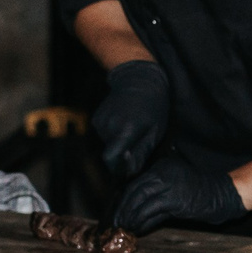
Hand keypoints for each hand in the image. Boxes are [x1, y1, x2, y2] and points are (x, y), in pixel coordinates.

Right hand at [92, 59, 170, 178]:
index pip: (111, 159)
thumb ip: (141, 154)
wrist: (139, 80)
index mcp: (125, 129)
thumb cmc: (154, 107)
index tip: (129, 163)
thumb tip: (128, 172)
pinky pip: (104, 135)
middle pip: (111, 153)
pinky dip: (113, 133)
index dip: (119, 166)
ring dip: (119, 142)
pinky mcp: (95, 119)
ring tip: (132, 127)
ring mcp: (100, 121)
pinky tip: (124, 121)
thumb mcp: (155, 132)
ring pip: (107, 144)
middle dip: (123, 153)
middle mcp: (108, 125)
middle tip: (138, 139)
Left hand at [114, 157, 244, 232]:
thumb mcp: (176, 188)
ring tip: (125, 228)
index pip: (136, 183)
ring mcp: (167, 184)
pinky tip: (138, 229)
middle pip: (134, 191)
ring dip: (130, 217)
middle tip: (116, 222)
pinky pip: (150, 212)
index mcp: (161, 167)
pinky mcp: (173, 199)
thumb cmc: (201, 193)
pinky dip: (142, 222)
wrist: (224, 194)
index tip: (118, 211)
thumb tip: (135, 210)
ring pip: (139, 201)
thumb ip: (157, 195)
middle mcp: (162, 172)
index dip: (124, 199)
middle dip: (123, 209)